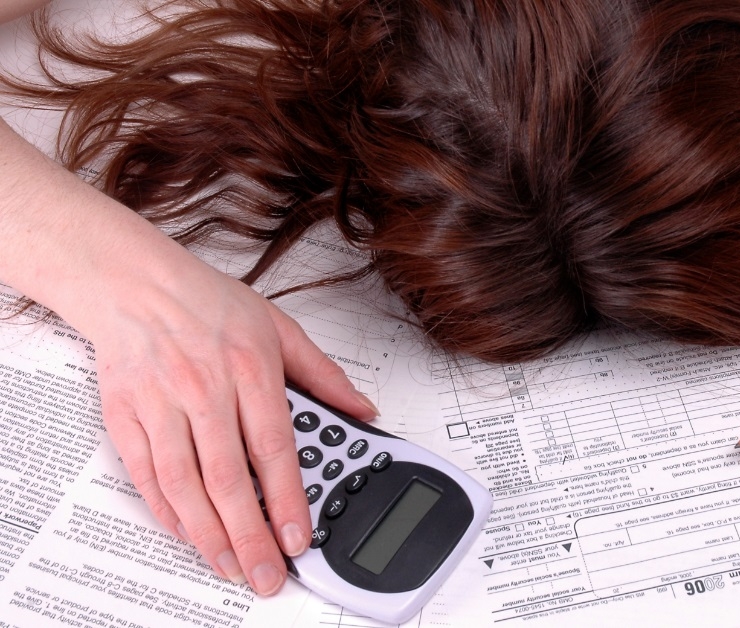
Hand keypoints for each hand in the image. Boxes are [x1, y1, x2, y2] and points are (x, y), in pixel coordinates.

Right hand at [89, 257, 377, 594]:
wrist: (135, 281)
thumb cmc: (209, 303)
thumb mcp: (280, 327)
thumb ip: (324, 375)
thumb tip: (363, 410)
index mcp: (250, 369)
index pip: (274, 448)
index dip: (289, 499)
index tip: (300, 537)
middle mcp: (205, 390)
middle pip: (228, 478)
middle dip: (250, 534)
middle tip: (267, 573)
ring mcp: (161, 404)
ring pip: (184, 485)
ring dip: (208, 534)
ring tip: (230, 565)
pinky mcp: (125, 415)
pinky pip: (145, 474)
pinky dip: (166, 510)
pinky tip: (188, 534)